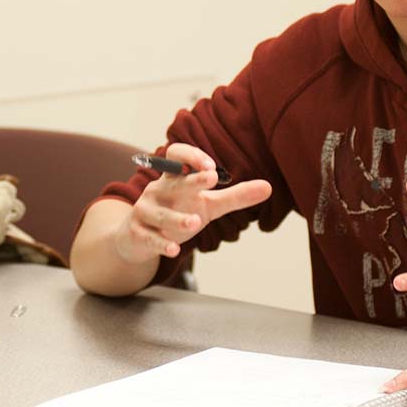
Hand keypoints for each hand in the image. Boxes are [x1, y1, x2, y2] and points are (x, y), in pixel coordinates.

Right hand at [116, 143, 271, 262]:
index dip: (193, 156)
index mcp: (175, 178)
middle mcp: (158, 191)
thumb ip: (236, 196)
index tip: (212, 165)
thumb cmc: (178, 212)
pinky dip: (161, 244)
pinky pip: (149, 238)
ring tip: (194, 223)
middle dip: (191, 180)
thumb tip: (269, 187)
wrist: (138, 237)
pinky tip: (174, 251)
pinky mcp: (138, 233)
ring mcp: (146, 212)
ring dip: (177, 218)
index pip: (178, 156)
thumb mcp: (209, 205)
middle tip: (210, 176)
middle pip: (174, 182)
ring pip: (161, 214)